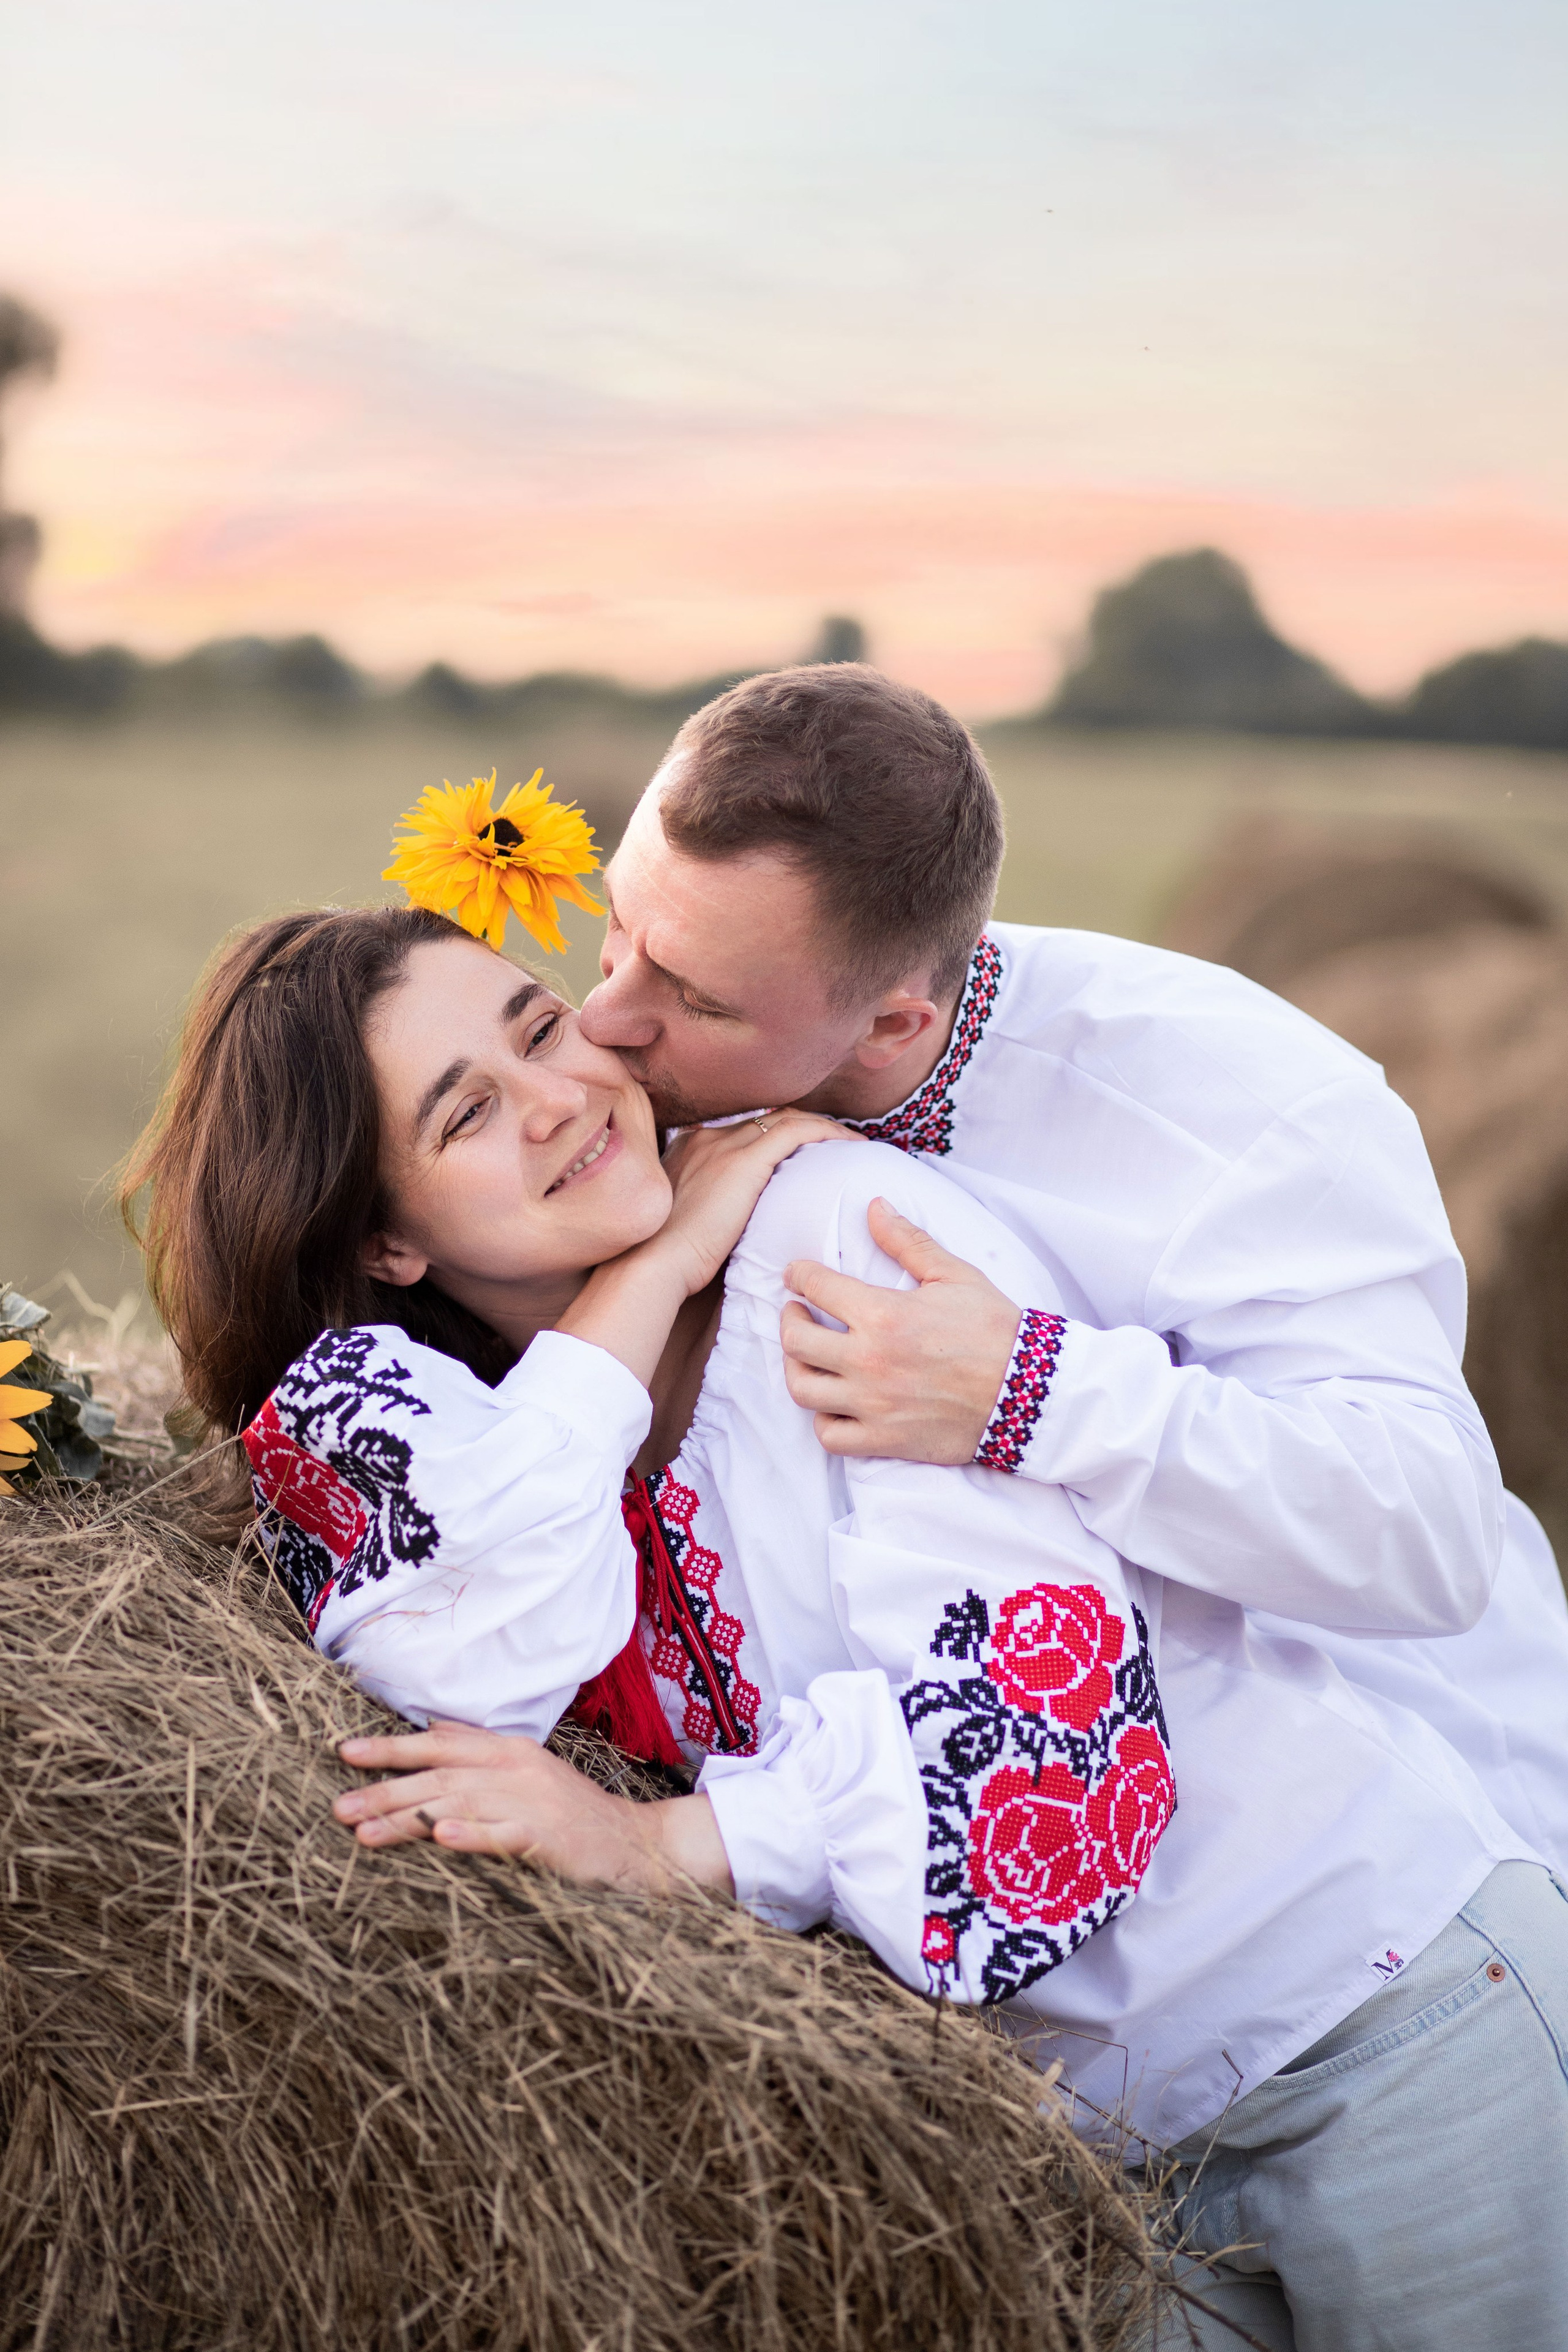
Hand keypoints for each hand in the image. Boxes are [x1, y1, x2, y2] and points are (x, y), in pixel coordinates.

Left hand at [333, 1721, 733, 1893]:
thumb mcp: (525, 1771)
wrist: (635, 1843)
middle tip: (337, 1808)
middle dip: (385, 1790)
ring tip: (365, 1832)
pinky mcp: (548, 1838)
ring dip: (408, 1818)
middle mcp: (515, 1769)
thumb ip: (479, 1752)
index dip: (392, 1747)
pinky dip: (471, 1835)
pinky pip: (503, 1836)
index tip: (345, 1753)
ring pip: (459, 1805)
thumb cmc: (570, 1813)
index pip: (439, 1743)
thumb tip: (432, 1729)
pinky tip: (441, 1839)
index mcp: (507, 1750)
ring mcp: (532, 1803)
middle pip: (439, 1776)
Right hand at [653, 1110, 858, 1298]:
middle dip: (805, 1128)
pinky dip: (826, 1134)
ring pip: (786, 1119)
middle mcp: (706, 1138)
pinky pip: (795, 1133)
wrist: (654, 1263)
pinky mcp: (741, 1162)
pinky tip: (851, 1147)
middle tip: (838, 1145)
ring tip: (851, 1143)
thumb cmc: (668, 1259)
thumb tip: (736, 1225)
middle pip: (767, 1120)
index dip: (779, 1136)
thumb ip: (710, 1210)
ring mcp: (722, 1146)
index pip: (745, 1130)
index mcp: (690, 1148)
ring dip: (823, 1128)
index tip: (806, 1152)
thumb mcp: (688, 1223)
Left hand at [781, 1197, 1021, 1461]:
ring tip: (806, 1356)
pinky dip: (823, 1420)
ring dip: (797, 1369)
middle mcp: (869, 1361)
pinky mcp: (884, 1440)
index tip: (796, 1274)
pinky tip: (833, 1403)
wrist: (1030, 1391)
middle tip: (797, 1311)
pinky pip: (829, 1436)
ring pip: (803, 1389)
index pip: (816, 1286)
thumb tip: (874, 1207)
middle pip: (796, 1340)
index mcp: (883, 1314)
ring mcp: (873, 1404)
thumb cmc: (995, 1330)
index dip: (798, 1275)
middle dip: (790, 1319)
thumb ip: (908, 1241)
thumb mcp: (954, 1276)